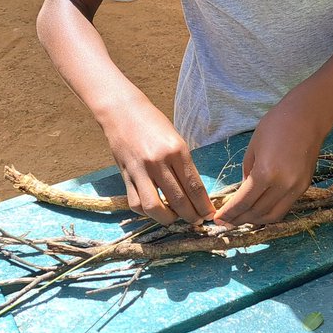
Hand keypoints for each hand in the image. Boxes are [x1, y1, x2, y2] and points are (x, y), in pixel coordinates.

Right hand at [103, 100, 214, 225]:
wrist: (123, 112)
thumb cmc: (154, 123)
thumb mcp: (176, 140)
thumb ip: (184, 165)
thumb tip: (194, 193)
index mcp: (177, 151)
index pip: (194, 186)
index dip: (204, 206)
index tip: (210, 215)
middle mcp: (158, 162)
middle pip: (178, 200)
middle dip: (191, 216)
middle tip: (197, 221)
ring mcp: (140, 170)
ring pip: (155, 207)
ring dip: (168, 219)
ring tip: (175, 218)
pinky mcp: (125, 175)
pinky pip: (136, 202)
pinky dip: (146, 212)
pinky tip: (155, 209)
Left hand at [213, 98, 323, 226]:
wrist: (307, 117)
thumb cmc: (276, 126)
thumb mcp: (253, 148)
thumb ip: (246, 173)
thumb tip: (243, 193)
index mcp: (265, 173)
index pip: (244, 202)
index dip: (229, 213)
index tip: (218, 219)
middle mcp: (282, 185)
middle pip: (258, 212)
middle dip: (239, 219)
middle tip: (226, 222)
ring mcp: (296, 188)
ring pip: (273, 216)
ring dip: (255, 220)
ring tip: (241, 219)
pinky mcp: (304, 187)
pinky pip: (284, 207)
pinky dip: (270, 212)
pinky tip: (259, 209)